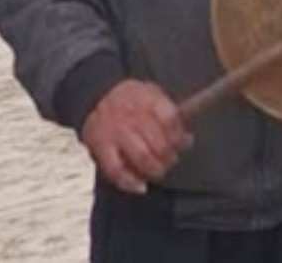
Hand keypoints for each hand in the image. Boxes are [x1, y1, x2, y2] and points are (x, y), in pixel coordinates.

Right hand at [81, 80, 191, 194]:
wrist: (96, 97)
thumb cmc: (133, 100)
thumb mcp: (154, 94)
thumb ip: (171, 113)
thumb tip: (186, 138)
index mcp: (148, 100)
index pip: (170, 119)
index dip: (180, 136)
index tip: (185, 143)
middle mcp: (131, 116)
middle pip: (159, 142)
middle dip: (170, 156)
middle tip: (171, 159)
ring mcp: (115, 132)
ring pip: (141, 157)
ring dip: (155, 169)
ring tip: (159, 171)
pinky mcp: (100, 147)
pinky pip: (116, 170)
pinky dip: (130, 182)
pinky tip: (141, 186)